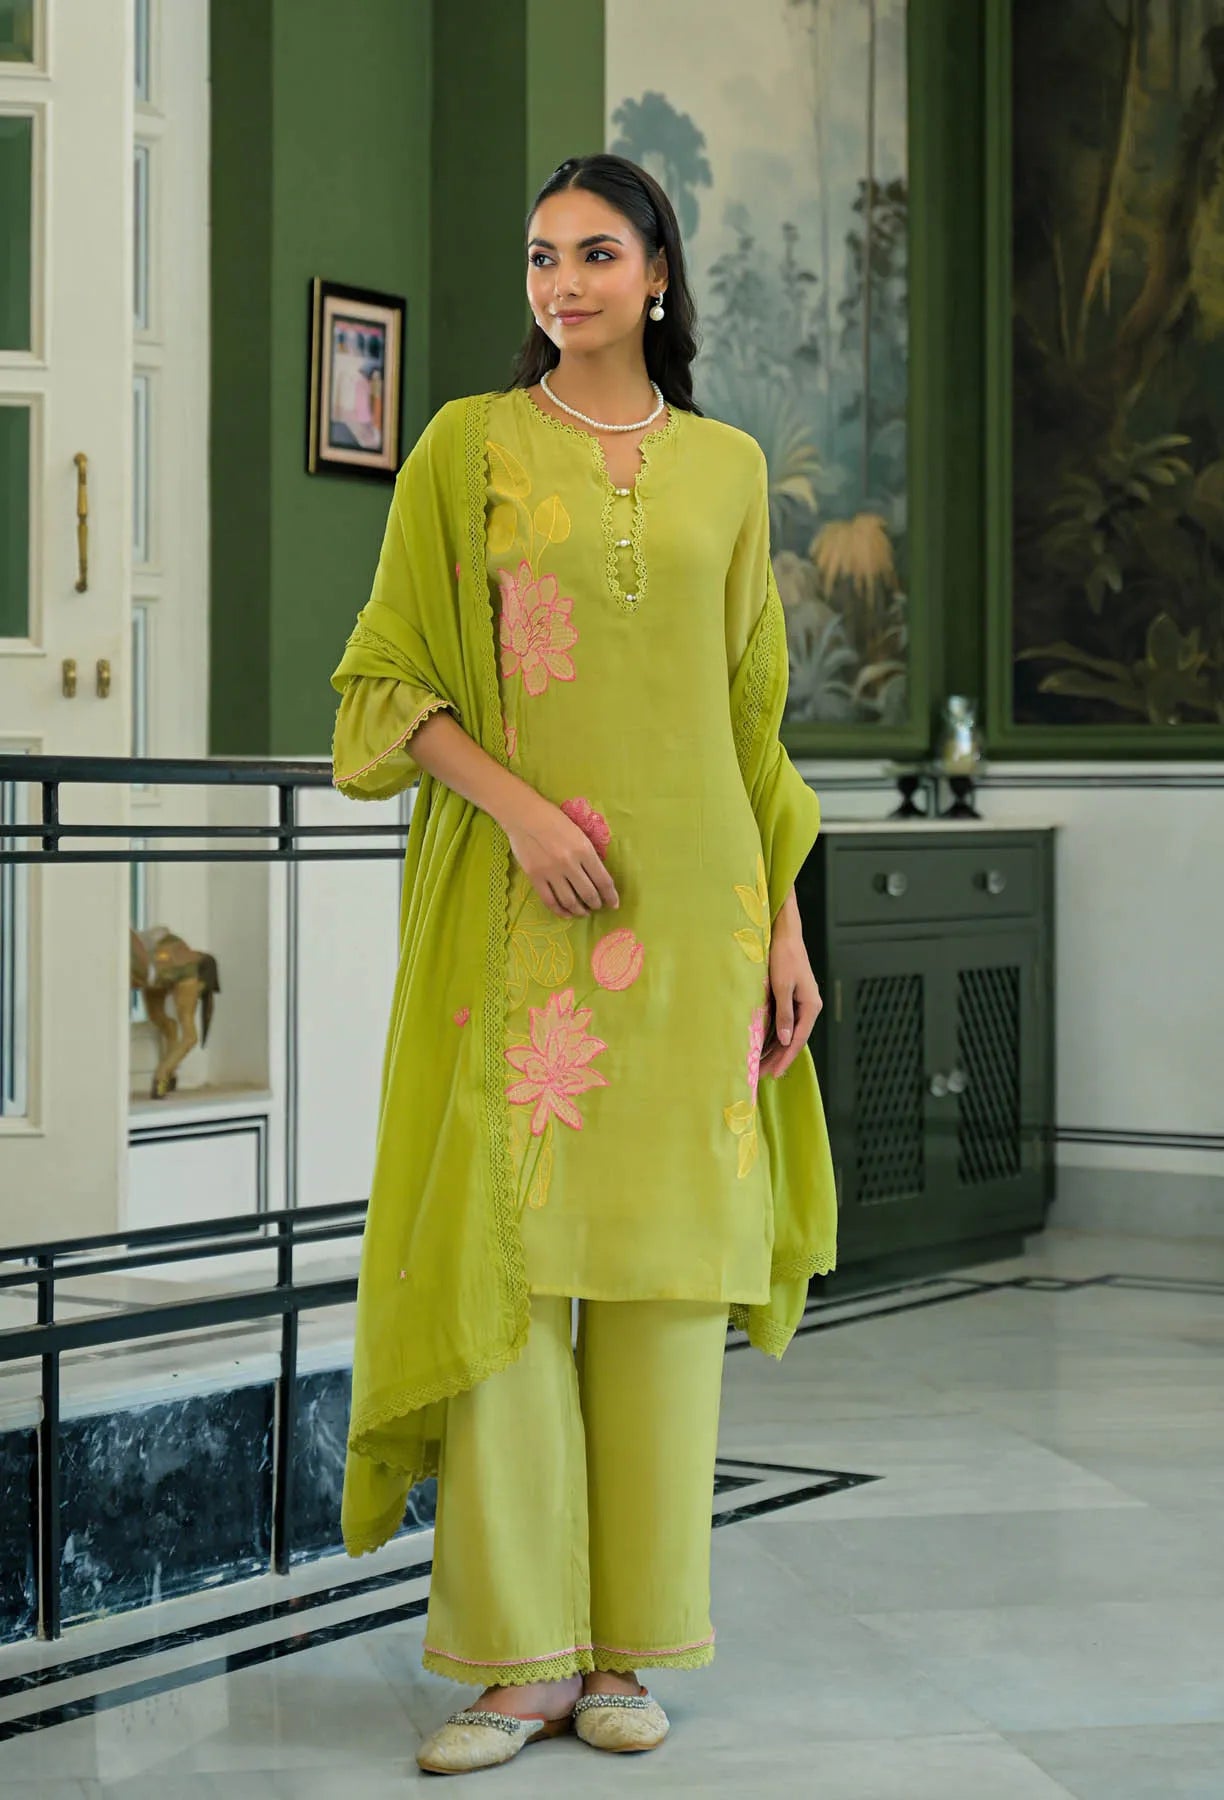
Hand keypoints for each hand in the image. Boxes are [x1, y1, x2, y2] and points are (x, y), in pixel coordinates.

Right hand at [504, 796, 619, 919]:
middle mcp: (569, 863)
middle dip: (596, 904)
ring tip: (583, 912)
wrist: (524, 815)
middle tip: (597, 906)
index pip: (603, 880)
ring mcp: (551, 872)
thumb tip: (596, 877)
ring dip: (579, 910)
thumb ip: (588, 855)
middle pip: (588, 894)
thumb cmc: (554, 820)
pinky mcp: (535, 877)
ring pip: (570, 901)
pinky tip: (566, 913)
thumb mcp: (579, 833)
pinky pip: (550, 900)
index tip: (614, 904)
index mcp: (584, 850)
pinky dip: (560, 911)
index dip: (611, 896)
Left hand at [759, 922, 822, 1079]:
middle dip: (779, 1057)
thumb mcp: (782, 987)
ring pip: (788, 1032)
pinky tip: (763, 1045)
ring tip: (761, 1064)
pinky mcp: (791, 998)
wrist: (785, 935)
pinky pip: (784, 1023)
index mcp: (811, 1006)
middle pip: (794, 1039)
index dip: (786, 1057)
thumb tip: (784, 1040)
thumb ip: (784, 1014)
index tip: (775, 1073)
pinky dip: (774, 1035)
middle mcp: (809, 1007)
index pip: (798, 1039)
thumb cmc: (784, 958)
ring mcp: (801, 1003)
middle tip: (763, 1074)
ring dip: (775, 1049)